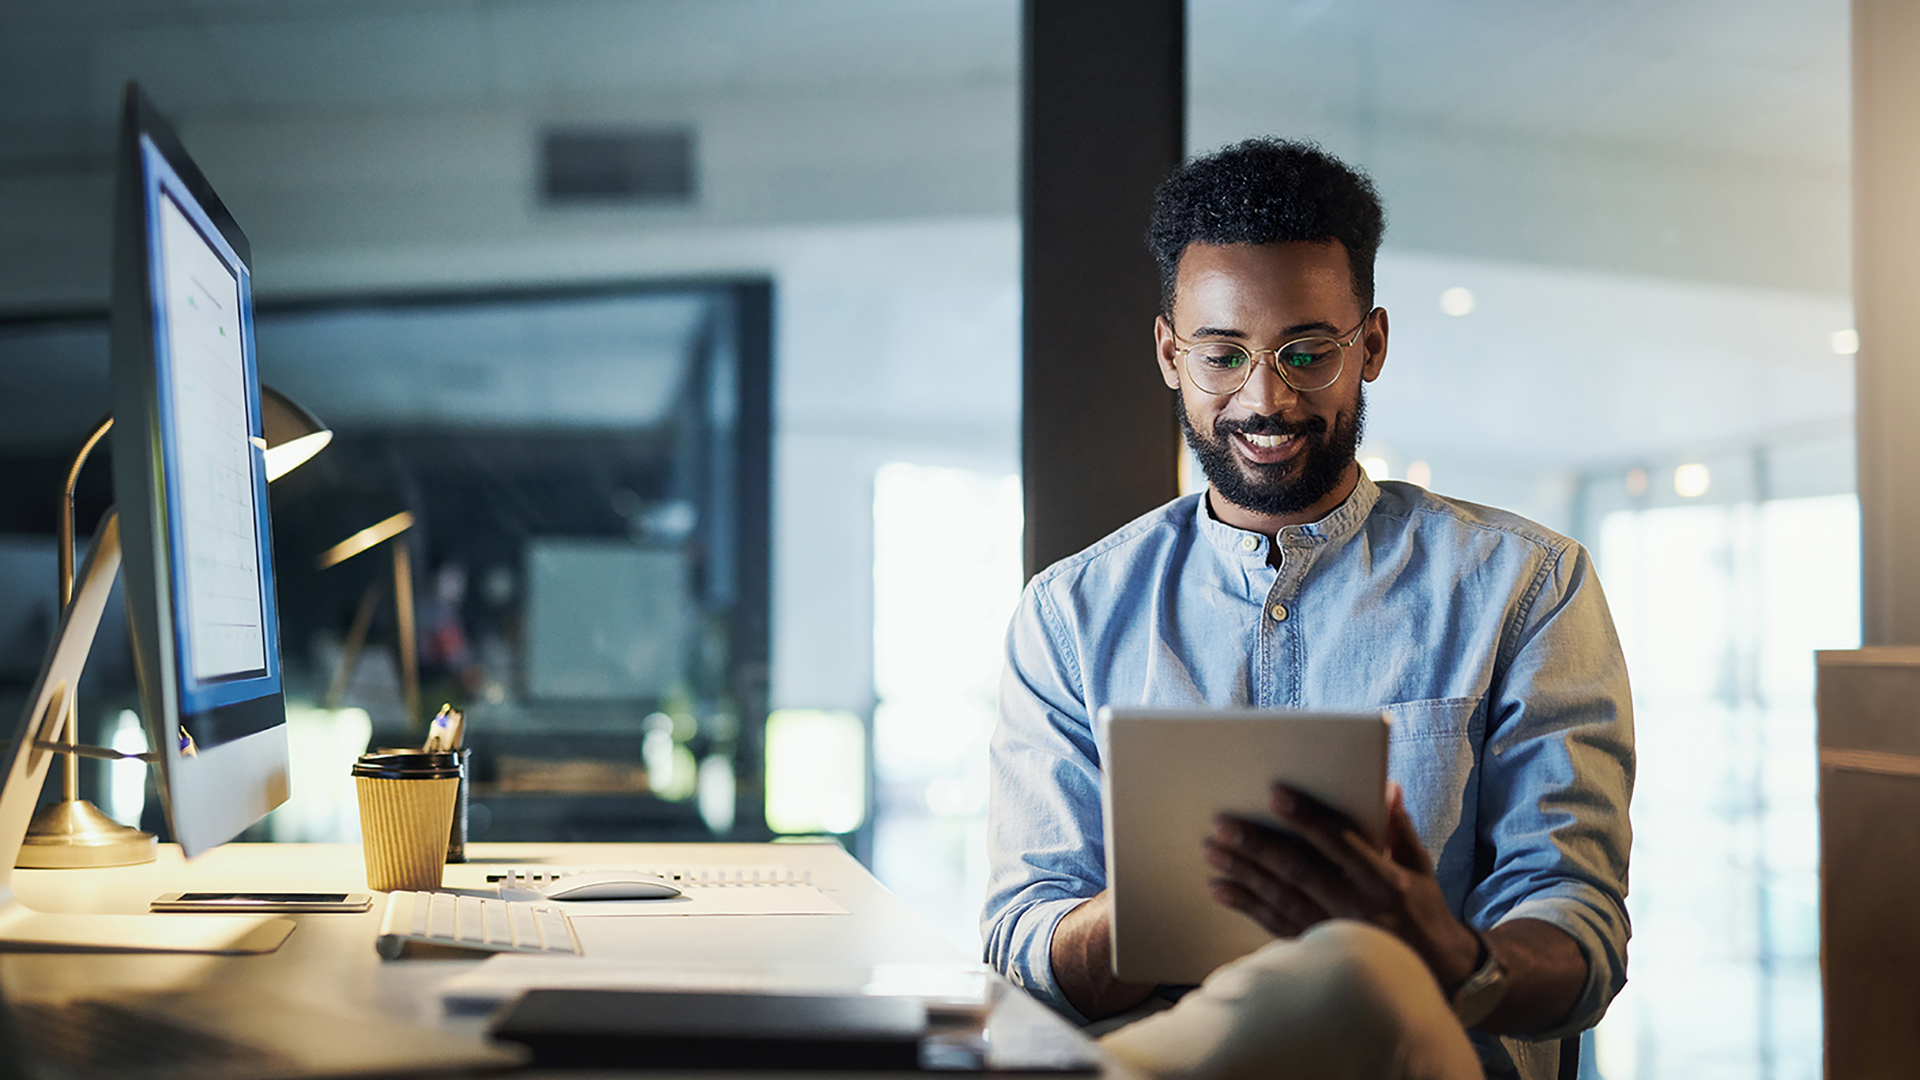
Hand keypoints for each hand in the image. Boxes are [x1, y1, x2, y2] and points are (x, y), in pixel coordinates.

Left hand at [1202, 781, 1482, 992]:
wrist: (1435, 973)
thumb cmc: (1425, 911)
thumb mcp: (1421, 868)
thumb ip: (1399, 827)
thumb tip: (1385, 785)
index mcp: (1383, 881)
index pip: (1339, 842)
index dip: (1306, 818)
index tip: (1276, 794)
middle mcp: (1355, 907)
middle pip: (1299, 870)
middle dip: (1258, 845)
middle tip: (1223, 824)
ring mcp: (1334, 932)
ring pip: (1281, 897)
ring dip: (1243, 873)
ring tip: (1212, 851)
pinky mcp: (1318, 951)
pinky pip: (1276, 925)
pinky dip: (1246, 906)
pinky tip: (1221, 889)